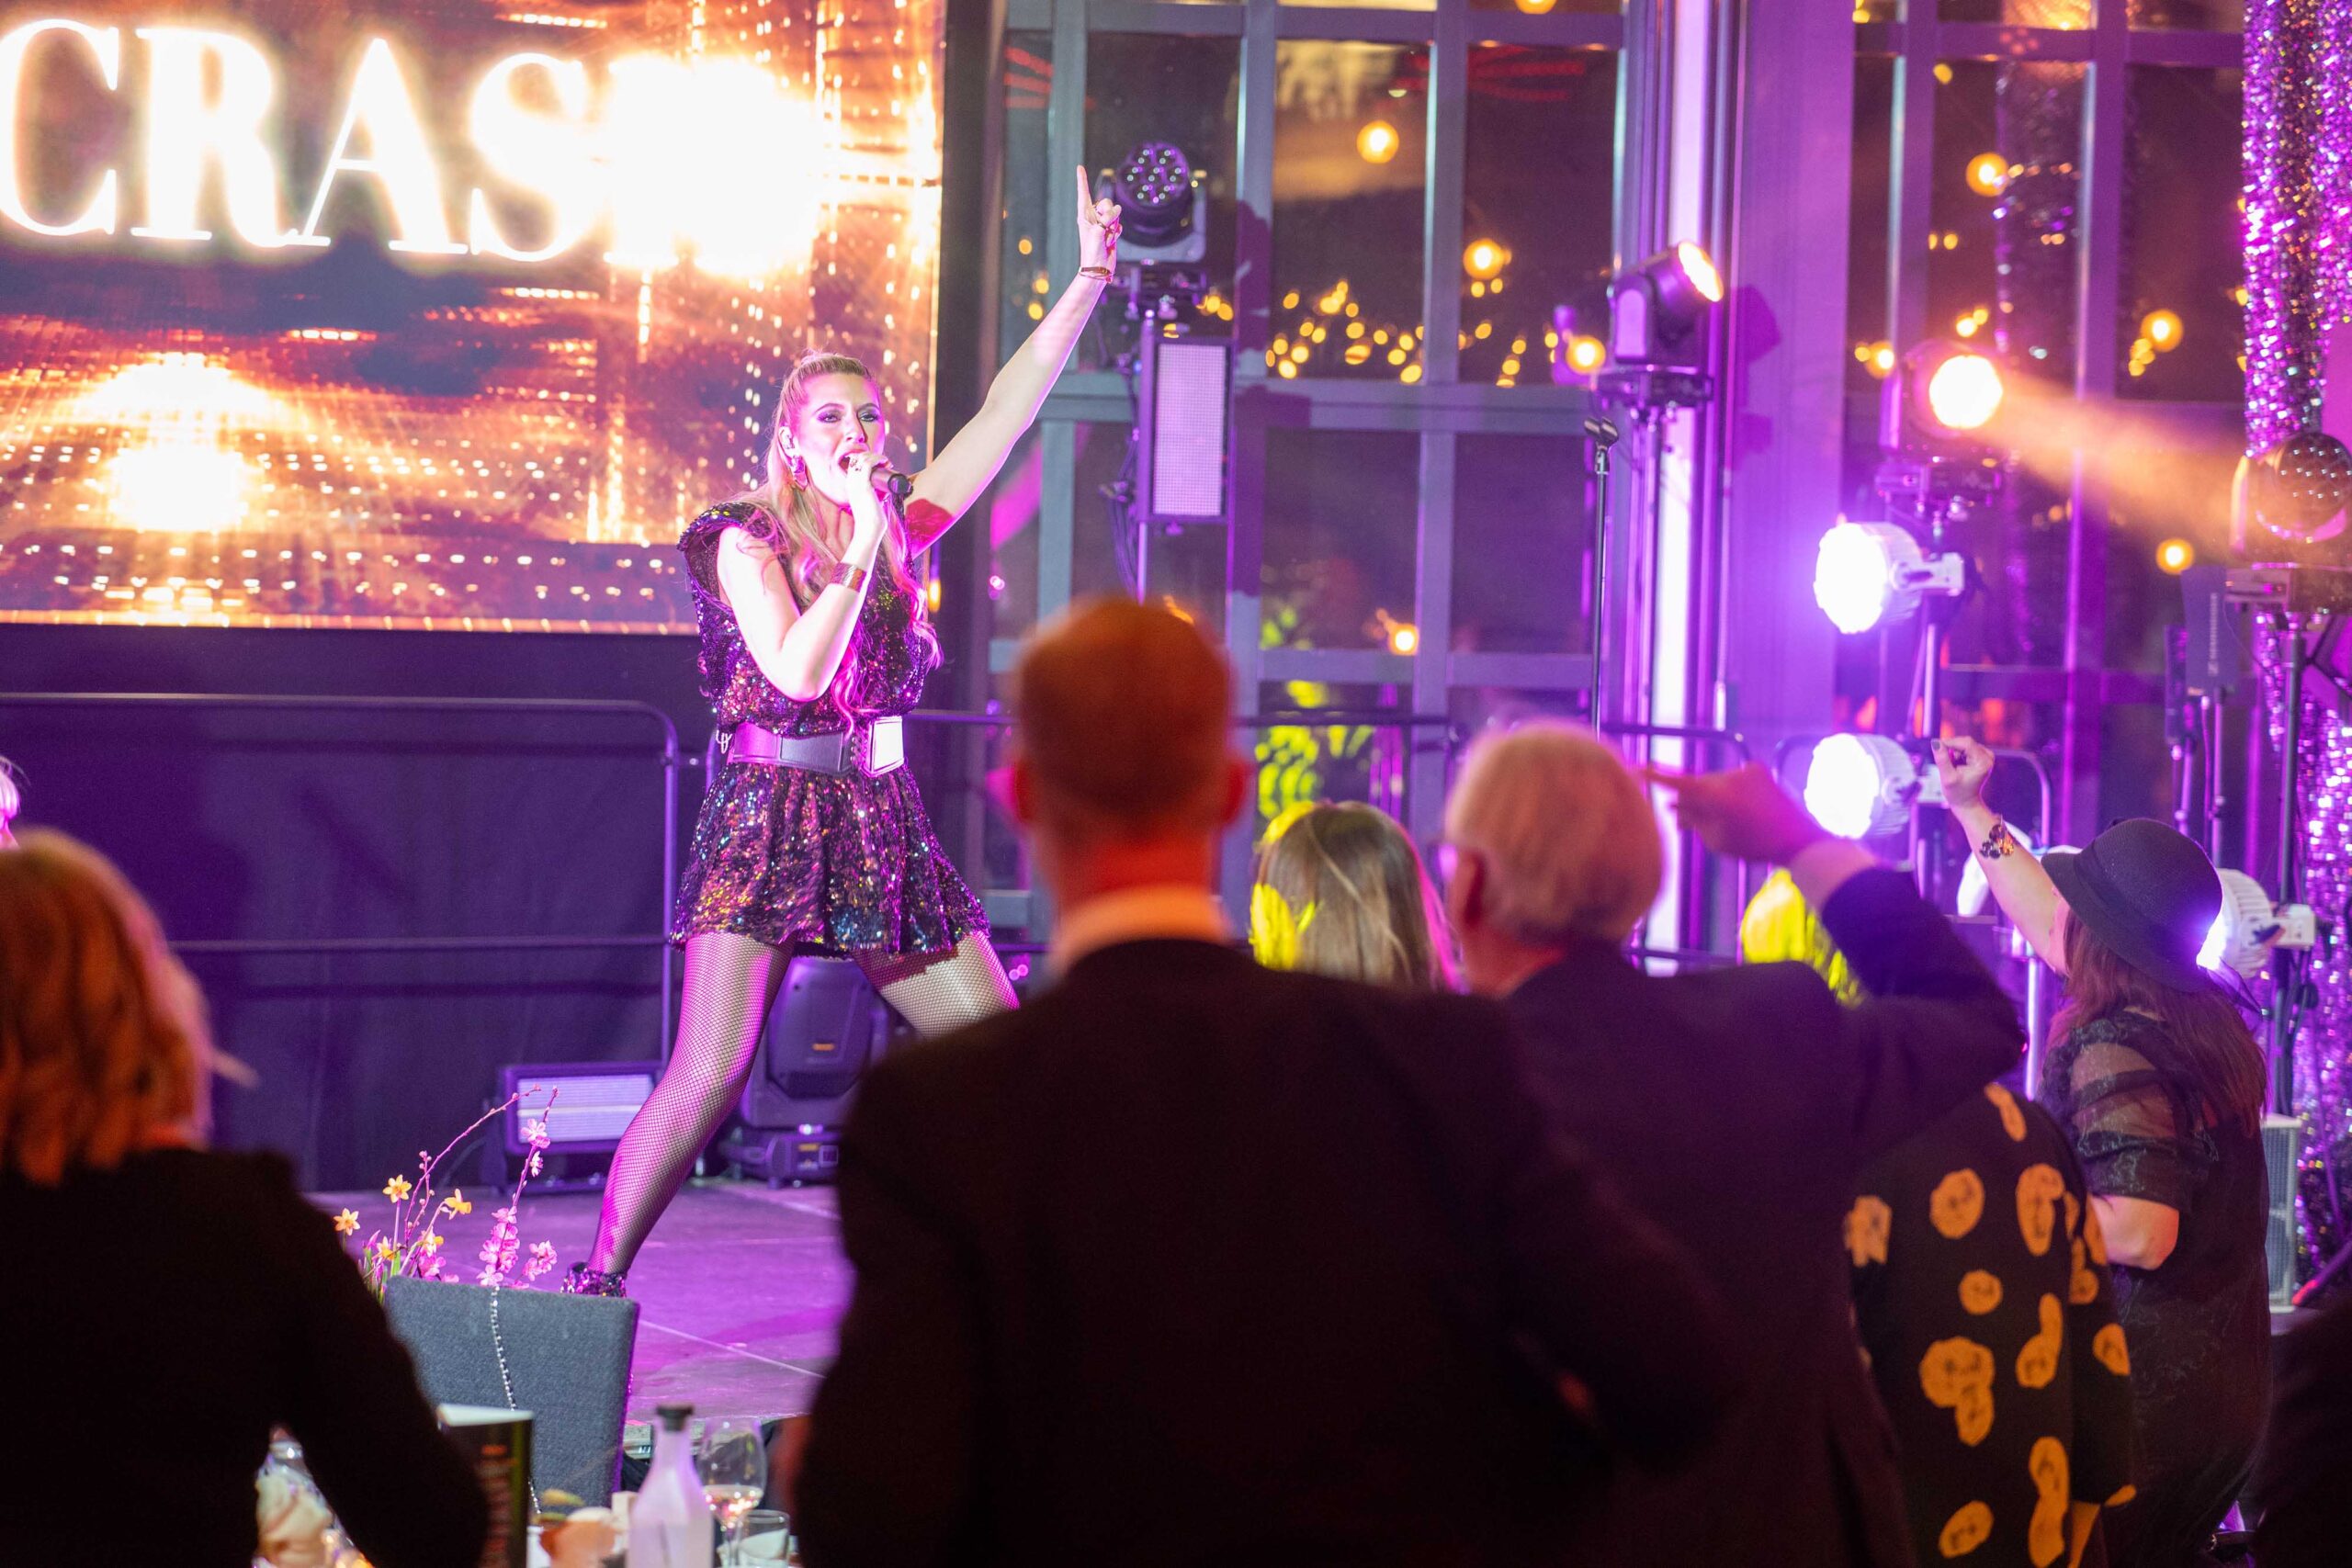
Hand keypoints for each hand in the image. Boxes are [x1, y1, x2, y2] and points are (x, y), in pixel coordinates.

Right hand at [839, 450, 891, 521]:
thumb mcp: (870, 503)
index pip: (853, 463)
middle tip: (885, 463)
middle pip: (858, 458)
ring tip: (887, 462)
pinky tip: (885, 460)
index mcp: (850, 485)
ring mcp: (855, 482)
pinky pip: (868, 463)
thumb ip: (874, 497)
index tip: (881, 463)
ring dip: (877, 456)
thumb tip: (885, 493)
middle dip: (873, 455)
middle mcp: (850, 481)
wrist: (869, 529)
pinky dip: (878, 458)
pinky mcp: (864, 484)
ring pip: (863, 458)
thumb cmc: (871, 520)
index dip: (866, 458)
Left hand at [1076, 163, 1121, 271]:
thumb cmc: (1092, 251)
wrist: (1098, 269)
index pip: (1083, 193)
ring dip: (1113, 226)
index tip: (1079, 167)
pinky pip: (1119, 225)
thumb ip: (1107, 217)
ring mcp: (1102, 224)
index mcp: (1083, 215)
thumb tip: (1118, 209)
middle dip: (1109, 213)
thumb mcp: (1099, 231)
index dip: (1082, 180)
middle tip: (1104, 228)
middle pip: (1106, 202)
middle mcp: (1092, 218)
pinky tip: (1110, 242)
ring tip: (1106, 238)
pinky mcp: (1111, 232)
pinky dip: (1117, 233)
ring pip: (1115, 214)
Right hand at [1644, 761, 1830, 863]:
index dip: (1656, 777)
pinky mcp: (1757, 769)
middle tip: (1681, 823)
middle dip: (1689, 801)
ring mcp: (1744, 771)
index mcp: (1718, 797)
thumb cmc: (1753, 846)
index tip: (1637, 768)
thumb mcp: (1716, 840)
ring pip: (1713, 781)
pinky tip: (1737, 808)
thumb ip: (1693, 820)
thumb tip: (1674, 804)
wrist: (1796, 838)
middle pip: (1696, 785)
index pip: (1679, 783)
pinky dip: (1728, 790)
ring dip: (1709, 795)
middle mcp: (1729, 778)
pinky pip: (1731, 777)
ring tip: (1715, 818)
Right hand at [1935, 736, 1993, 811]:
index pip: (1966, 743)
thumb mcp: (1947, 777)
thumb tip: (1935, 742)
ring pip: (1964, 744)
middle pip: (1965, 742)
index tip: (1936, 746)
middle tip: (1945, 762)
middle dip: (1952, 749)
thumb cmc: (1957, 793)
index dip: (1950, 742)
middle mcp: (1987, 756)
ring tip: (1952, 767)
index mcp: (1983, 762)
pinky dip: (1958, 754)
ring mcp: (1986, 755)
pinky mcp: (1981, 756)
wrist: (1966, 802)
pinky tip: (1957, 765)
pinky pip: (1966, 747)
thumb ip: (1941, 759)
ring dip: (1954, 752)